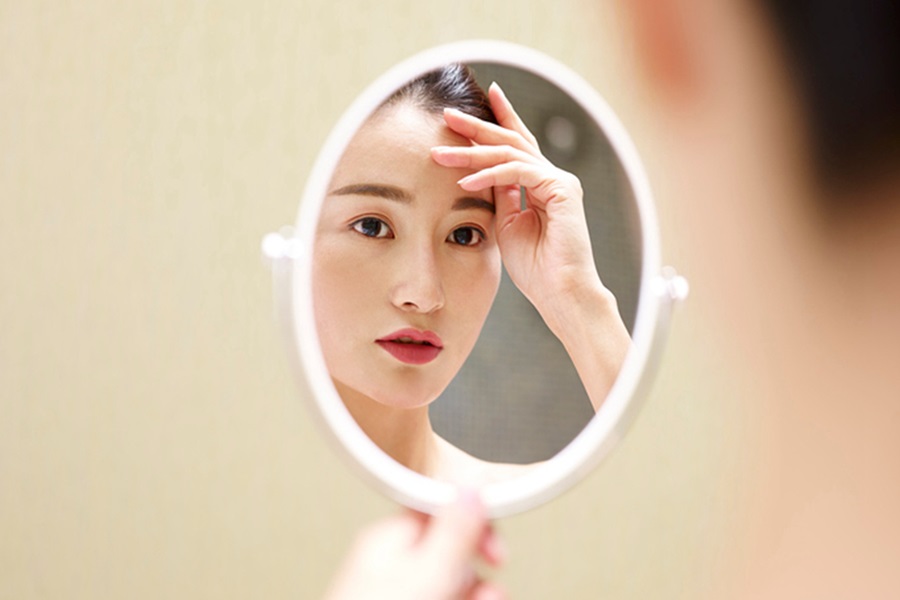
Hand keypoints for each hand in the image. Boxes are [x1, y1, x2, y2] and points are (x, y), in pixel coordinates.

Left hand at [324, 490, 505, 599]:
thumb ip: (452, 531)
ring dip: (471, 595)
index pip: (439, 511)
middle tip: (487, 593)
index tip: (495, 551)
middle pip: (449, 554)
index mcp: (388, 538)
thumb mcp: (427, 573)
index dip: (474, 527)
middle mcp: (388, 564)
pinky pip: (437, 598)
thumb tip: (470, 488)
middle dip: (475, 574)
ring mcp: (392, 593)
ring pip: (448, 585)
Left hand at [431, 82, 600, 335]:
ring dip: (471, 152)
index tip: (481, 99)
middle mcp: (553, 178)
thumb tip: (479, 175)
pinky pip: (517, 173)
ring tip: (439, 153)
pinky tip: (465, 180)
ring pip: (510, 154)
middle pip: (511, 141)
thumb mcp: (507, 225)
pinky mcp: (561, 189)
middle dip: (477, 127)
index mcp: (541, 185)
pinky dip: (489, 175)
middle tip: (447, 113)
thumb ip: (499, 197)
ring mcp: (559, 181)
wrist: (561, 292)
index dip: (499, 121)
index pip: (517, 146)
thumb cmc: (536, 269)